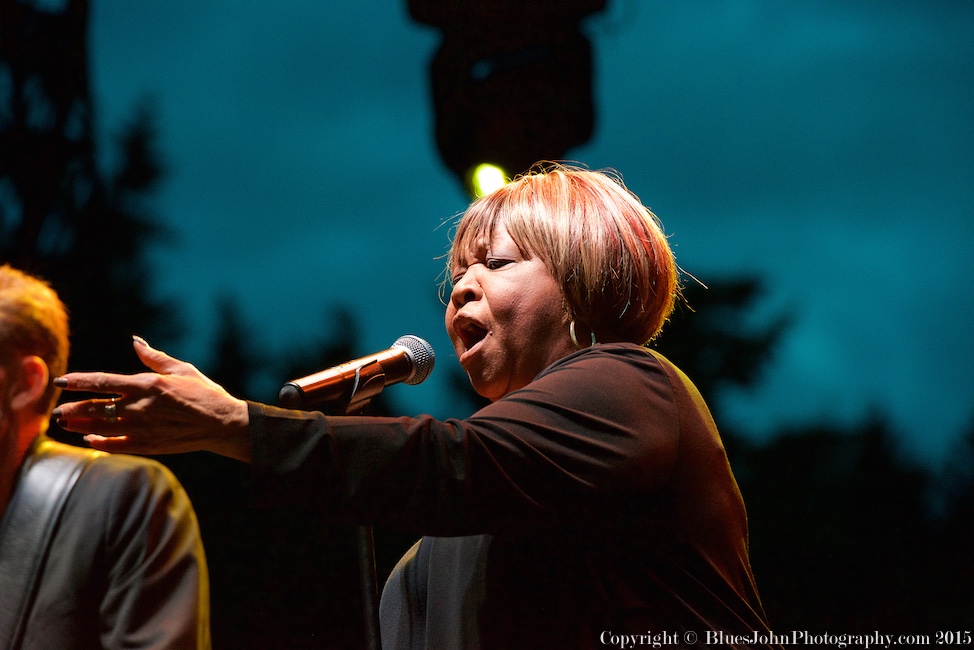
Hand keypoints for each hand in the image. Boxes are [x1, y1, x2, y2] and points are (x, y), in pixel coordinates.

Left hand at [53, 336, 251, 461]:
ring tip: (66, 423)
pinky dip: (99, 442)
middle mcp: (140, 407)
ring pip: (100, 427)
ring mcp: (142, 428)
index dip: (78, 381)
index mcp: (147, 385)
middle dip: (72, 408)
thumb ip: (154, 358)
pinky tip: (90, 438)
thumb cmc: (205, 393)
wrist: (223, 424)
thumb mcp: (181, 369)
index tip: (61, 381)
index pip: (102, 381)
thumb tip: (135, 341)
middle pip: (94, 407)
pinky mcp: (148, 445)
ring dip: (79, 424)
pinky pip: (115, 445)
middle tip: (57, 410)